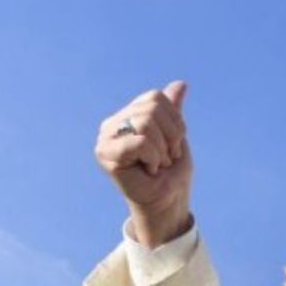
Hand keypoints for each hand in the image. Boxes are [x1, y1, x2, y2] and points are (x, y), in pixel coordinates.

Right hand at [94, 81, 192, 246]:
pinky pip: (140, 141)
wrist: (168, 201)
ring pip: (146, 123)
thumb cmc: (171, 173)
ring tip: (157, 164)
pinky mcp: (105, 154)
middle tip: (165, 158)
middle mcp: (112, 123)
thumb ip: (172, 110)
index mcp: (127, 115)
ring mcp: (105, 138)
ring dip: (163, 149)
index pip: (156, 98)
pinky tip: (149, 170)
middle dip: (171, 136)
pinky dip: (153, 157)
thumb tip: (181, 84)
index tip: (172, 145)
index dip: (175, 122)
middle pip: (152, 109)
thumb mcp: (176, 136)